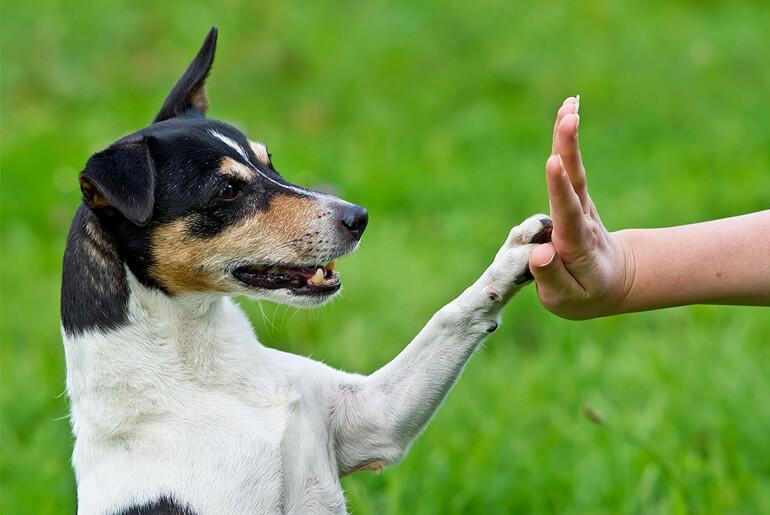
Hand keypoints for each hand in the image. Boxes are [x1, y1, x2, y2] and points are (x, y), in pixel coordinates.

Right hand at [528, 97, 634, 318]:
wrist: (613, 281)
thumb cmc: (584, 294)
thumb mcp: (567, 299)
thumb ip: (552, 277)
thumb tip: (540, 252)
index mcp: (576, 245)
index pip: (567, 213)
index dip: (559, 189)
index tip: (554, 163)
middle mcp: (581, 219)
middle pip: (575, 181)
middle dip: (569, 149)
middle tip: (569, 117)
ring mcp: (580, 205)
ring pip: (574, 169)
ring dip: (568, 137)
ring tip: (569, 104)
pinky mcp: (575, 197)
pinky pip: (570, 166)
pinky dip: (567, 139)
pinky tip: (567, 110)